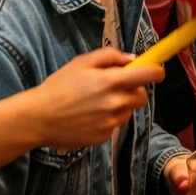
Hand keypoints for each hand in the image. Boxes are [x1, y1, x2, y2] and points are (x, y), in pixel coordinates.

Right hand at [23, 48, 162, 151]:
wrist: (39, 118)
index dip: (156, 71)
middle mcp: (116, 103)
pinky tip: (89, 116)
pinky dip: (107, 120)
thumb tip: (132, 59)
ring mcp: (111, 123)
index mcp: (112, 81)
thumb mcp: (82, 62)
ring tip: (96, 102)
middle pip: (141, 96)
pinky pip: (114, 125)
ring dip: (120, 105)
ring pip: (128, 111)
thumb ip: (111, 56)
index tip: (156, 71)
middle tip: (115, 86)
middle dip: (134, 90)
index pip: (149, 75)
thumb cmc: (59, 86)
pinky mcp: (104, 137)